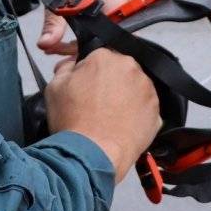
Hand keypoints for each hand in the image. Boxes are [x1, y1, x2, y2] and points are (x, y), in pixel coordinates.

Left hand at [36, 0, 126, 55]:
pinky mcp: (101, 20)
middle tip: (53, 53)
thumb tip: (45, 44)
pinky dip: (75, 42)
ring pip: (96, 42)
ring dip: (73, 48)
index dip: (97, 53)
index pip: (116, 39)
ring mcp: (110, 17)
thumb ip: (53, 24)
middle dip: (79, 53)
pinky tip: (55, 45)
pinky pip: (91, 37)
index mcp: (115, 7)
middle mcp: (118, 14)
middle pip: (104, 44)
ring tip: (50, 48)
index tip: (74, 61)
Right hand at [45, 48, 159, 181]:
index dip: (90, 73)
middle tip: (99, 103)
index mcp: (104, 57)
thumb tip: (73, 65)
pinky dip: (137, 114)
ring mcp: (147, 89)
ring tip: (112, 116)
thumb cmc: (72, 121)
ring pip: (135, 87)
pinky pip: (145, 107)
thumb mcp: (54, 88)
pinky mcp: (156, 110)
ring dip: (126, 96)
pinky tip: (124, 126)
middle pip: (120, 70)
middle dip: (111, 82)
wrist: (93, 153)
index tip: (87, 88)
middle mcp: (130, 67)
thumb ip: (65, 68)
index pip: (99, 58)